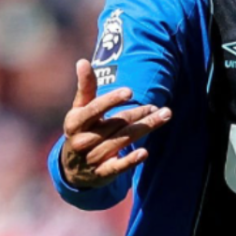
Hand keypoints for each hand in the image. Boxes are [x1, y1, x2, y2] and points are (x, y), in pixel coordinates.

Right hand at [60, 59, 171, 188]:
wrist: (71, 169)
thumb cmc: (81, 130)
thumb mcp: (79, 109)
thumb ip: (85, 87)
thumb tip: (82, 61)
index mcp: (75, 122)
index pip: (94, 109)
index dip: (111, 100)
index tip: (129, 92)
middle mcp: (82, 140)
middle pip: (116, 124)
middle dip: (139, 114)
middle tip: (159, 107)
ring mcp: (91, 158)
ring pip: (122, 141)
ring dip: (144, 129)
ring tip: (164, 117)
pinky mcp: (102, 173)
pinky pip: (117, 167)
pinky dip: (130, 161)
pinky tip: (144, 153)